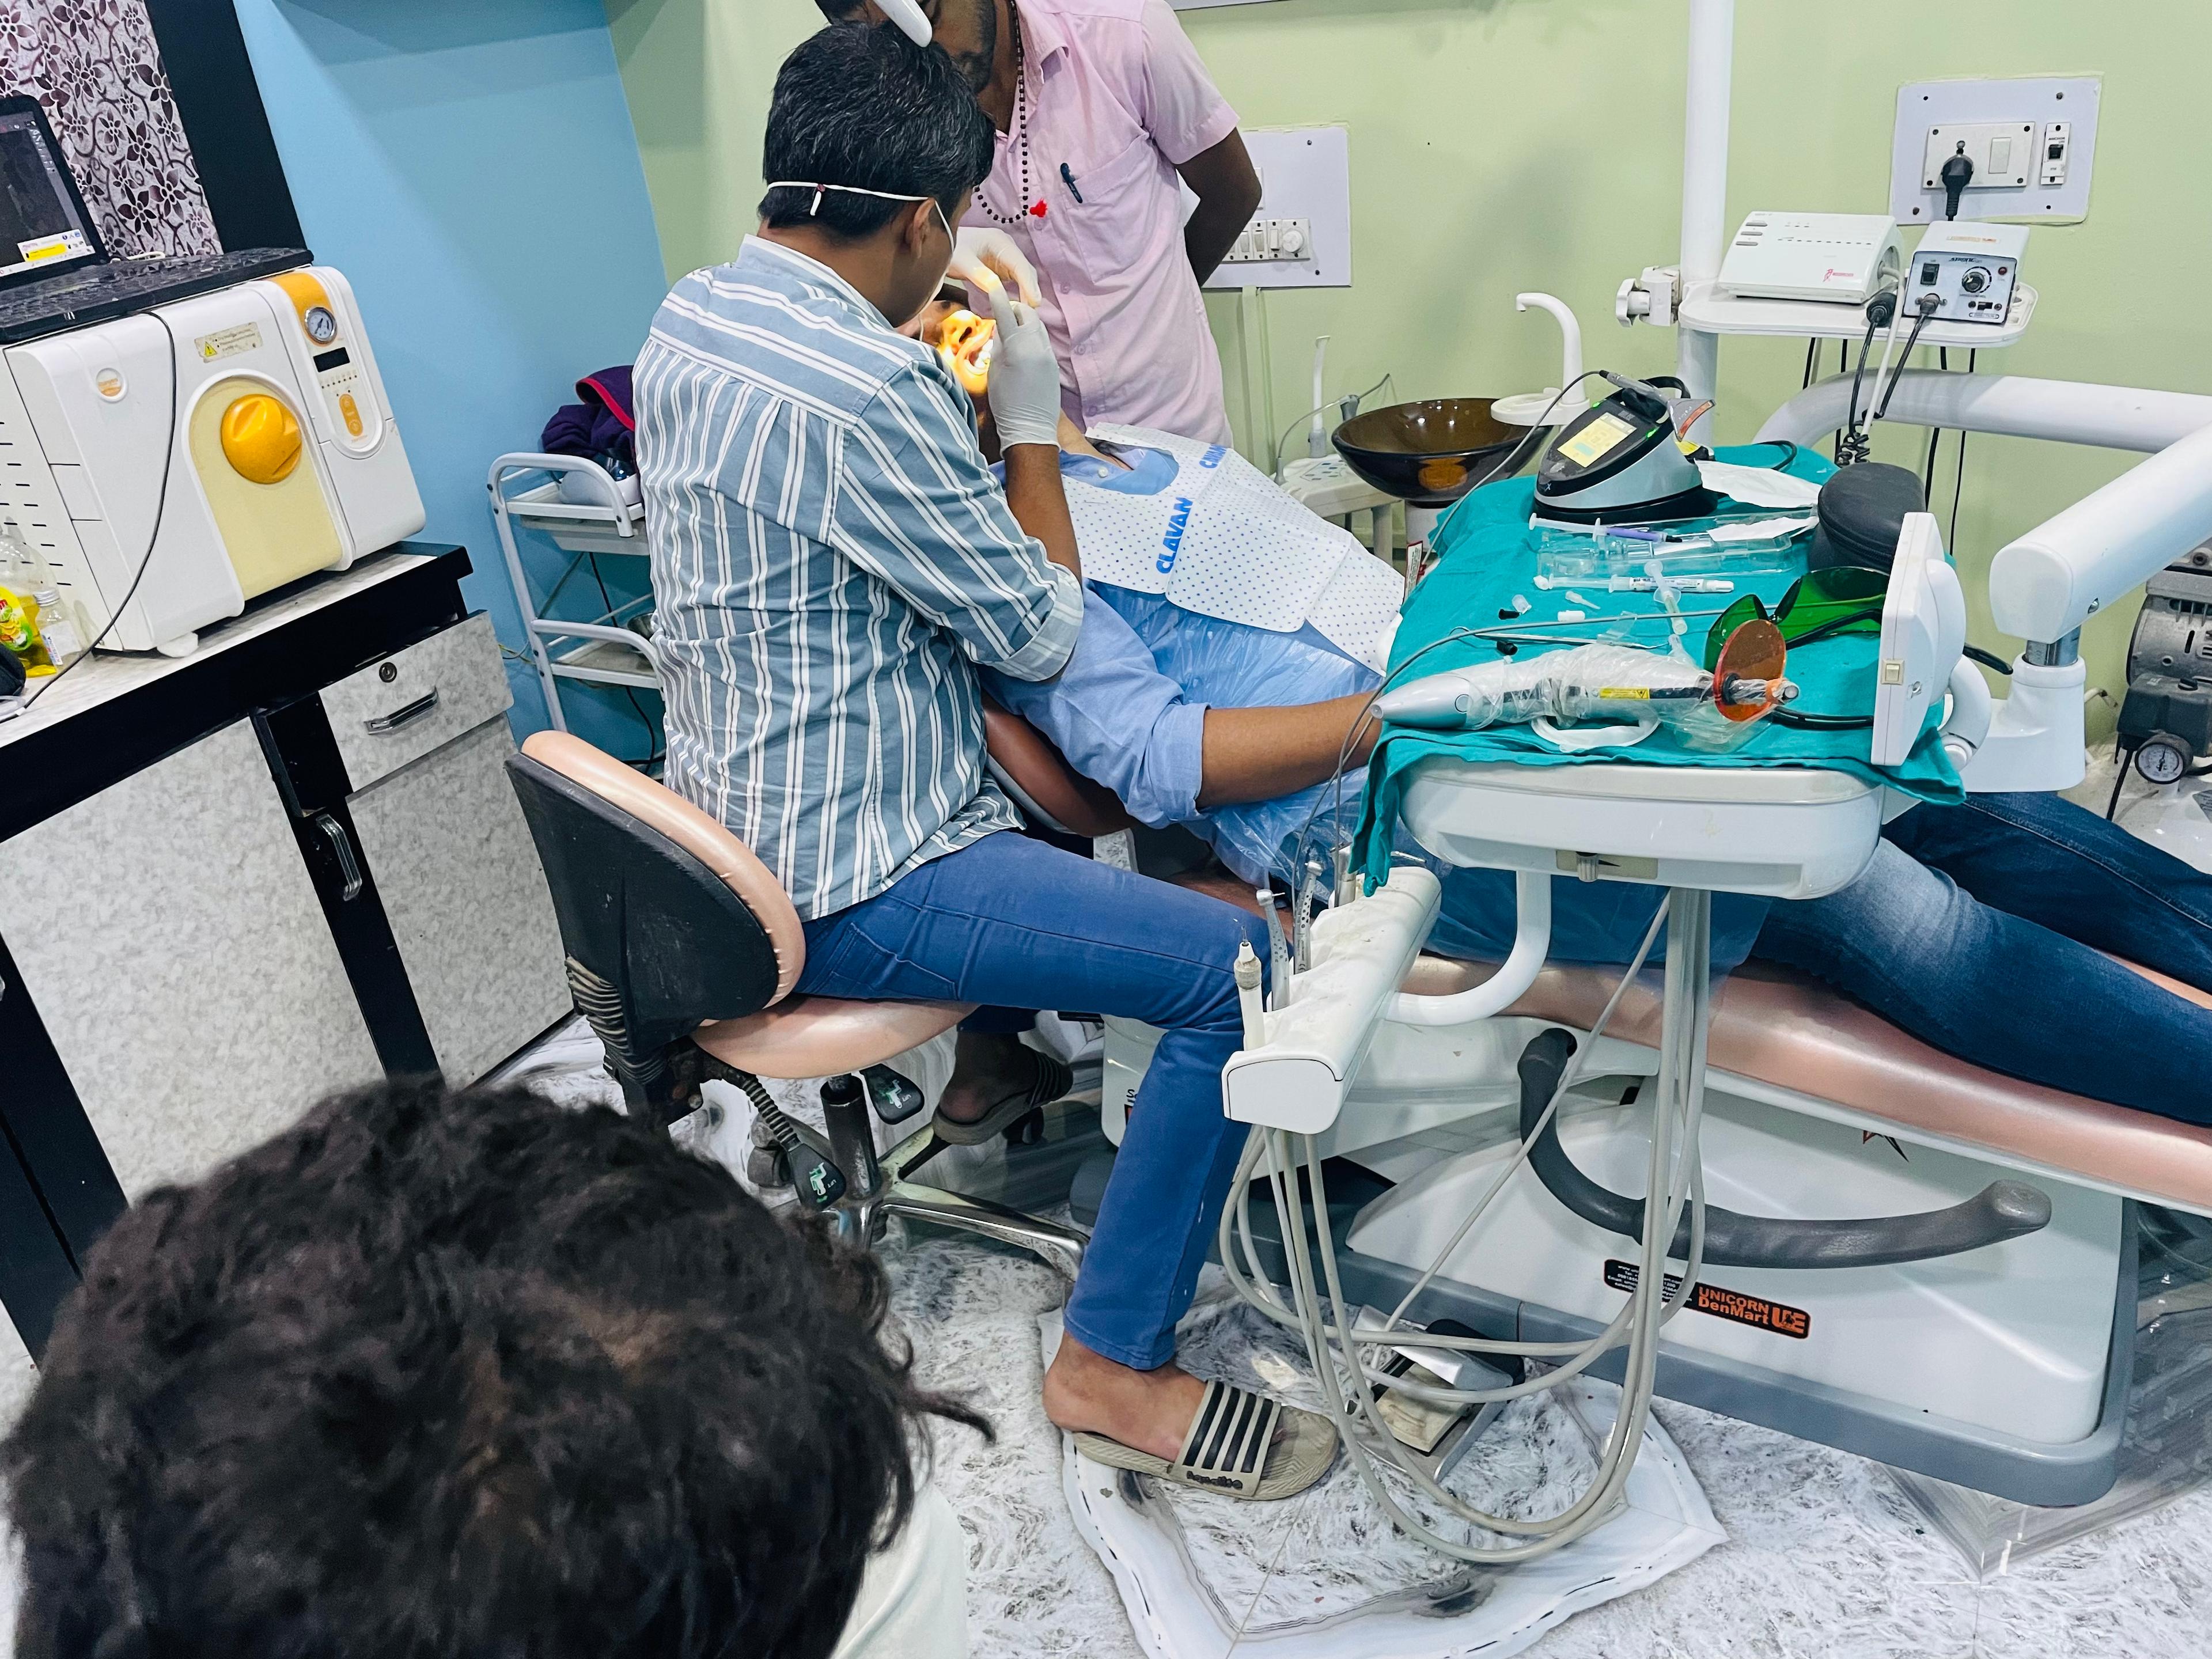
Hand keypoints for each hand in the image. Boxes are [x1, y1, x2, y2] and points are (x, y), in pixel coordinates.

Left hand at [950, 227, 1041, 306]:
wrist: (942, 241)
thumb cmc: (951, 248)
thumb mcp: (961, 261)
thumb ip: (979, 274)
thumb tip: (997, 289)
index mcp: (999, 242)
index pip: (1020, 264)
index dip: (1029, 284)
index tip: (1033, 303)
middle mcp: (1007, 247)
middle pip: (1026, 271)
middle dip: (1030, 291)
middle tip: (1030, 315)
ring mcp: (1006, 256)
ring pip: (1023, 276)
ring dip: (1027, 293)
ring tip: (1025, 313)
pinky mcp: (1002, 266)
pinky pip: (1016, 280)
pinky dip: (1020, 292)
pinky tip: (1018, 305)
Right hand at [983, 283, 1061, 449]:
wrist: (1031, 428)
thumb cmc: (1006, 403)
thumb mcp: (995, 371)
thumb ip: (998, 344)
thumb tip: (1000, 327)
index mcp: (1015, 348)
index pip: (1005, 313)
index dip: (998, 298)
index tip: (993, 286)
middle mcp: (1035, 347)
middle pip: (1027, 313)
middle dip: (1015, 309)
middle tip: (1004, 313)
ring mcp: (1047, 354)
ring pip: (1037, 326)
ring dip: (1025, 321)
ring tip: (1013, 329)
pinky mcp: (1054, 363)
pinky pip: (1043, 341)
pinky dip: (1032, 337)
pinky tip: (1024, 347)